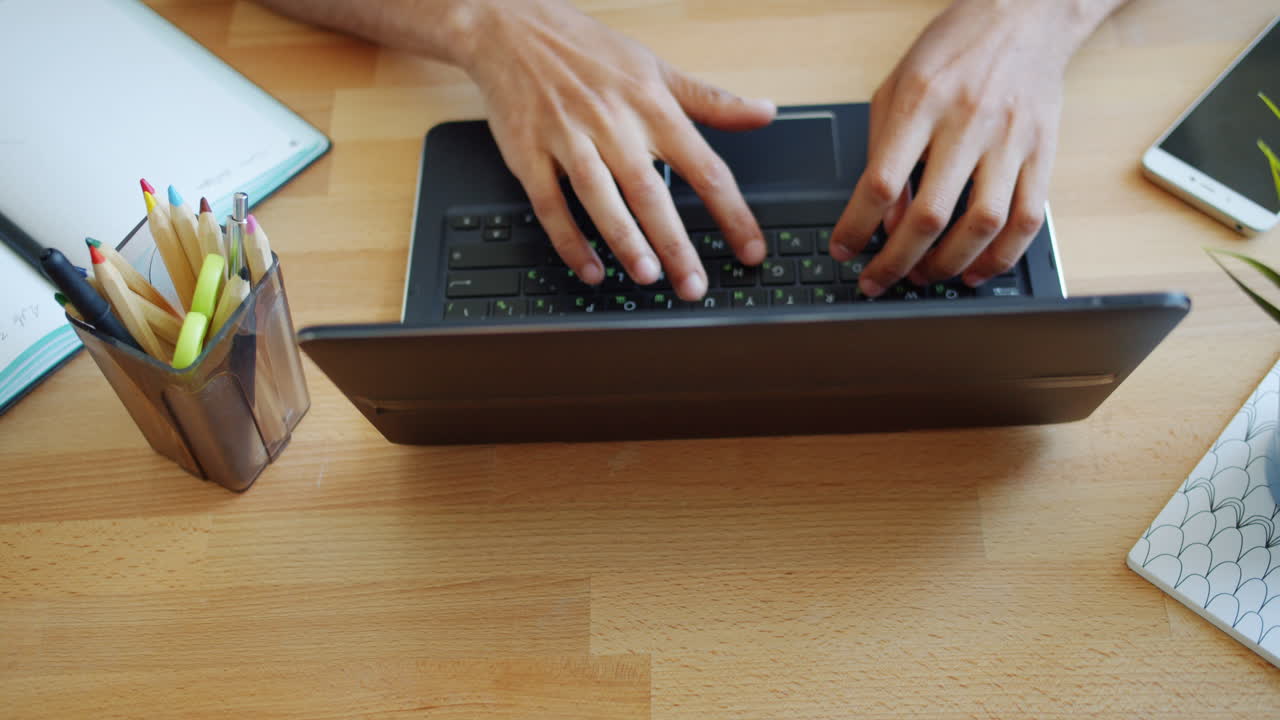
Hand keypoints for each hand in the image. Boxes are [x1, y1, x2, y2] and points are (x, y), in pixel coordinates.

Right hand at [452, 0, 774, 299]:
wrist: (510, 27)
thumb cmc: (587, 51)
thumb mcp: (656, 68)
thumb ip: (712, 101)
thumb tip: (765, 114)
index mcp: (651, 106)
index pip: (704, 167)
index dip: (732, 213)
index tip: (750, 250)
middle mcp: (612, 123)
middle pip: (651, 191)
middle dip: (675, 243)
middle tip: (694, 284)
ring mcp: (568, 137)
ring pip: (600, 196)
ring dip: (624, 239)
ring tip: (647, 275)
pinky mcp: (528, 152)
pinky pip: (550, 203)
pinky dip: (569, 240)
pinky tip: (590, 268)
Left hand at [831, 0, 1100, 296]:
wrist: (1024, 14)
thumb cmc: (953, 50)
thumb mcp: (897, 87)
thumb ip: (884, 151)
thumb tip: (885, 220)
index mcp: (921, 101)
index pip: (880, 181)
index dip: (855, 226)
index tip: (842, 249)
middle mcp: (968, 122)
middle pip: (930, 214)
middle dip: (896, 261)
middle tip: (878, 281)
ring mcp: (1011, 139)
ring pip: (982, 224)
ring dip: (948, 264)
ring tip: (923, 278)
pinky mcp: (1042, 152)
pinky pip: (1027, 219)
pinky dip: (1000, 256)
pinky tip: (975, 270)